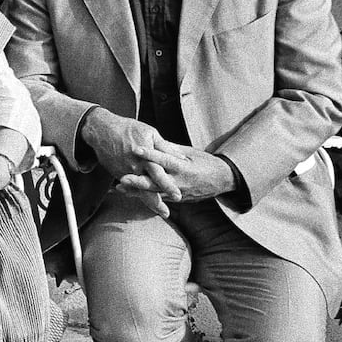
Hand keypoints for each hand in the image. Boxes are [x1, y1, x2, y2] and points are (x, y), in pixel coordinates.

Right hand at [81, 108, 174, 213]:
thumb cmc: (128, 129)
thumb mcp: (150, 133)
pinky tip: (147, 201)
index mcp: (145, 156)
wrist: (102, 131)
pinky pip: (130, 186)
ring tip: (160, 211)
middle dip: (157, 202)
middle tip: (166, 213)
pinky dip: (138, 194)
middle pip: (147, 188)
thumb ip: (166, 147)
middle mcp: (134, 166)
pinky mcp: (118, 173)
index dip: (168, 186)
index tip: (178, 196)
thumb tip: (182, 158)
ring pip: (139, 190)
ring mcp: (125, 171)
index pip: (159, 174)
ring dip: (149, 202)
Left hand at [114, 139, 234, 203]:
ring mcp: (178, 192)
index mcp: (184, 167)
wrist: (222, 180)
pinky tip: (128, 193)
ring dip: (136, 191)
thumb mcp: (190, 152)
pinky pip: (158, 198)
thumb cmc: (205, 162)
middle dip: (138, 181)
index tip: (135, 148)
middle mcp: (180, 182)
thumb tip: (152, 141)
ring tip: (119, 187)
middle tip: (121, 178)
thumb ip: (170, 149)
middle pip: (156, 182)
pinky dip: (144, 195)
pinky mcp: (177, 199)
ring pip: (155, 192)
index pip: (164, 160)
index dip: (149, 154)